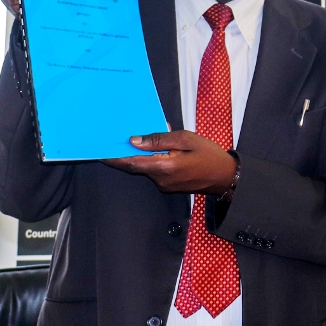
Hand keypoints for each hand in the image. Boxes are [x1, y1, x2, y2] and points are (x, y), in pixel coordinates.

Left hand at [103, 131, 236, 194]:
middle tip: (113, 141)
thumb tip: (135, 140)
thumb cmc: (209, 155)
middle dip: (124, 154)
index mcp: (164, 166)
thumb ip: (160, 139)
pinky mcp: (169, 185)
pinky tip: (155, 149)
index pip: (132, 162)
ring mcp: (164, 184)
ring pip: (146, 168)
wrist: (226, 177)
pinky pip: (155, 171)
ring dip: (141, 156)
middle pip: (136, 165)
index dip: (114, 158)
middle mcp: (160, 178)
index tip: (99, 152)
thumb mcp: (186, 139)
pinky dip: (151, 160)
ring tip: (137, 139)